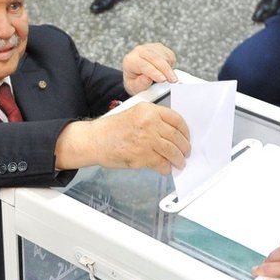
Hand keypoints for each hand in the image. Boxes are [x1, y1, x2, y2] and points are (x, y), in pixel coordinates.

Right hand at [55, 102, 189, 172]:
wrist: (94, 141)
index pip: (176, 119)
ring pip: (172, 151)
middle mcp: (149, 123)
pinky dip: (165, 168)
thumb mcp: (132, 115)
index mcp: (148, 110)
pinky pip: (161, 163)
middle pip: (176, 136)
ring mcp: (147, 140)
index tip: (186, 136)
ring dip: (178, 159)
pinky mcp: (143, 156)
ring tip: (179, 162)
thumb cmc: (109, 130)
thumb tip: (168, 134)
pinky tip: (165, 168)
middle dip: (184, 147)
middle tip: (185, 152)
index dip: (185, 130)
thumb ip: (151, 121)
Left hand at [122, 43, 177, 94]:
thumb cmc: (135, 82)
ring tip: (169, 78)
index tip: (163, 79)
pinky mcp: (159, 47)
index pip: (143, 65)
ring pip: (164, 56)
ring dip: (169, 68)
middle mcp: (139, 51)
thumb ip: (140, 84)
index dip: (154, 72)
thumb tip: (147, 78)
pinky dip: (171, 64)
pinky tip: (166, 71)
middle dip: (166, 70)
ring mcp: (149, 47)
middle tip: (173, 80)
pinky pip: (169, 55)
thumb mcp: (134, 87)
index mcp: (130, 60)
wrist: (137, 75)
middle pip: (155, 58)